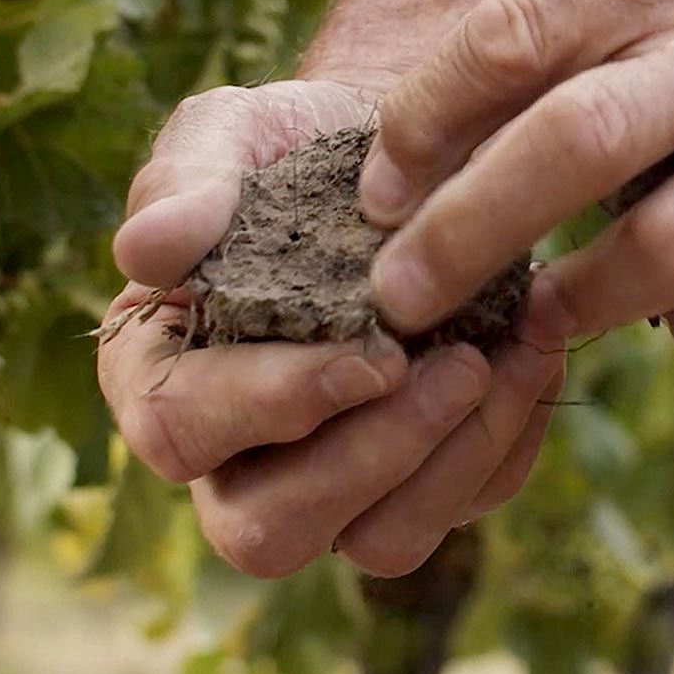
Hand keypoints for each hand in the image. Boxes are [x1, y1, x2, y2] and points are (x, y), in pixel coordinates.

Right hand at [100, 80, 563, 577]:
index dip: (271, 403)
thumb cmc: (294, 146)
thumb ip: (183, 178)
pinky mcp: (417, 477)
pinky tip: (530, 352)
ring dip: (453, 461)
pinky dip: (507, 438)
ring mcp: (331, 476)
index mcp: (163, 370)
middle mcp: (237, 452)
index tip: (371, 352)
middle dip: (371, 458)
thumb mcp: (230, 130)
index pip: (179, 429)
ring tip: (506, 358)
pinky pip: (464, 503)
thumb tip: (143, 248)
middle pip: (269, 532)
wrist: (393, 156)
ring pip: (381, 543)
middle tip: (457, 367)